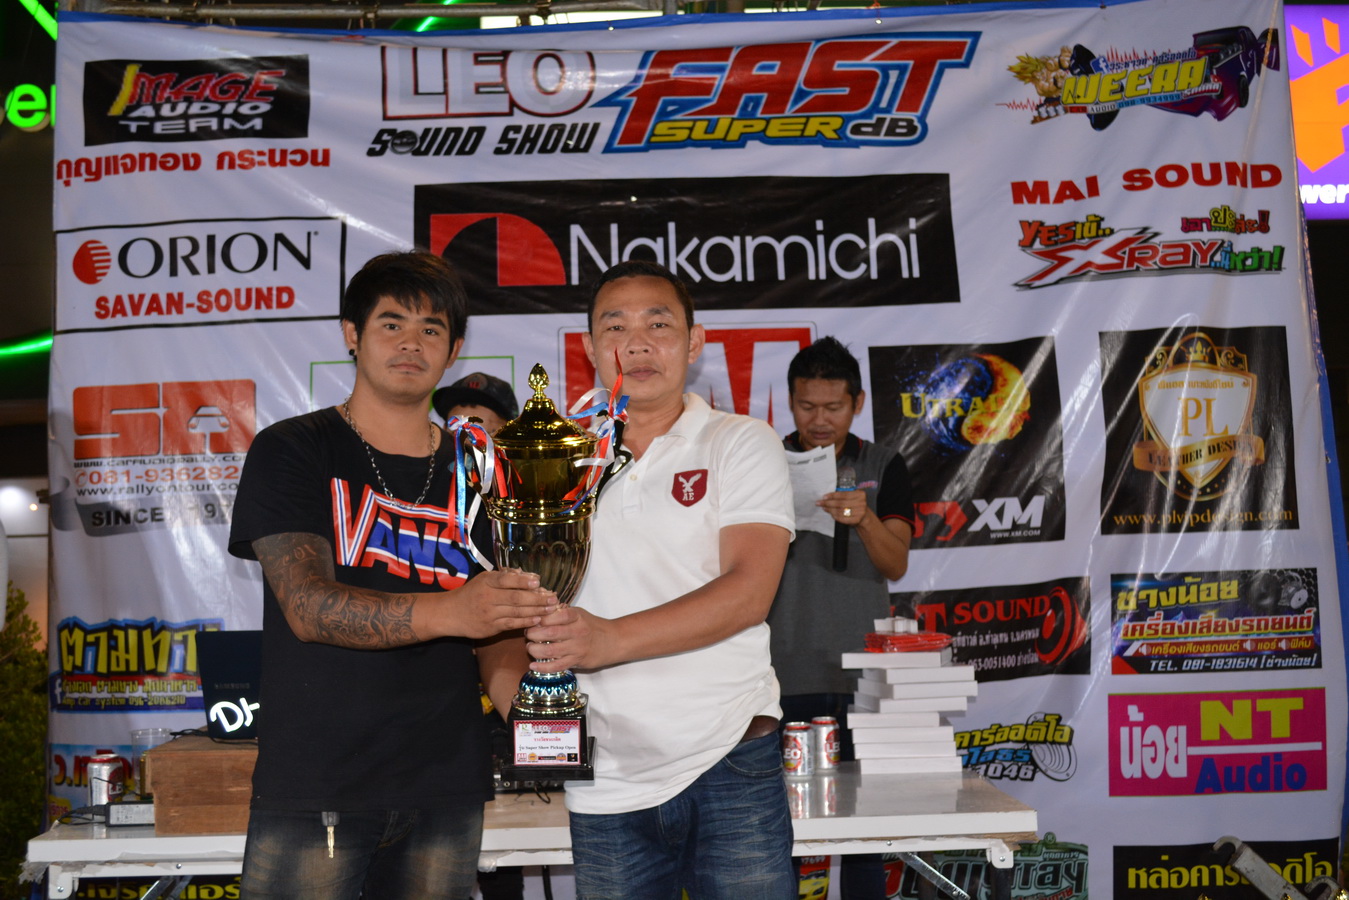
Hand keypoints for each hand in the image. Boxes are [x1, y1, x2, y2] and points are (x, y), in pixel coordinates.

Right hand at [440, 568, 557, 638]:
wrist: (450, 613)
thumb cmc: (471, 593)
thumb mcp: (484, 579)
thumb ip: (505, 577)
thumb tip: (528, 576)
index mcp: (486, 582)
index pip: (506, 580)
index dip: (522, 581)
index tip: (538, 582)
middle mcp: (487, 597)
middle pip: (515, 598)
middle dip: (537, 598)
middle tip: (553, 597)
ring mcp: (489, 614)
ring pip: (516, 612)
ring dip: (536, 611)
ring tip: (551, 609)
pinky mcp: (490, 627)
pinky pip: (511, 624)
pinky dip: (526, 622)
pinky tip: (538, 619)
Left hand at [525, 606, 611, 672]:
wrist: (613, 641)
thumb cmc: (592, 626)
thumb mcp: (579, 613)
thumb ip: (560, 612)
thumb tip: (539, 609)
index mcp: (576, 616)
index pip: (556, 614)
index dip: (541, 617)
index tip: (533, 619)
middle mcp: (577, 631)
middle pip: (550, 633)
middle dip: (533, 634)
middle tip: (528, 634)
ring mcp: (577, 648)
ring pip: (550, 651)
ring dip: (534, 650)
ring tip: (530, 647)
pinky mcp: (576, 661)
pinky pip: (557, 666)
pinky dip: (542, 667)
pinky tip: (533, 665)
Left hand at [819, 487, 867, 524]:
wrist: (864, 516)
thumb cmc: (855, 504)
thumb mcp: (851, 497)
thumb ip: (842, 496)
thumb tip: (826, 497)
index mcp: (860, 494)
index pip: (844, 494)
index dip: (833, 495)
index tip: (824, 497)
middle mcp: (862, 502)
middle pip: (841, 503)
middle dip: (829, 503)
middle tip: (820, 503)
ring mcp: (860, 512)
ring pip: (841, 511)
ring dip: (830, 510)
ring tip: (824, 508)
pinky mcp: (857, 520)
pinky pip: (843, 518)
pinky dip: (835, 516)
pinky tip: (831, 514)